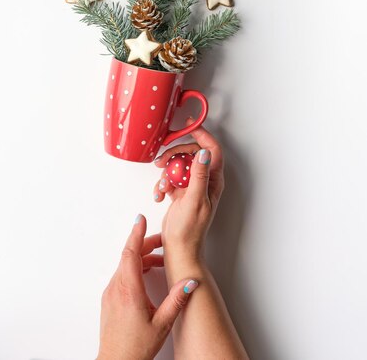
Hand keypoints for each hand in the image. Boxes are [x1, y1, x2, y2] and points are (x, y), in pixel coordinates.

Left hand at [98, 214, 198, 359]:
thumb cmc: (135, 348)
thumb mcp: (162, 323)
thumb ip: (177, 300)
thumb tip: (191, 282)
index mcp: (129, 290)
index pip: (131, 253)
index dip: (137, 234)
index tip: (141, 219)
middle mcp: (116, 288)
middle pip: (129, 256)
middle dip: (145, 244)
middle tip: (162, 242)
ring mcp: (110, 293)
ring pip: (125, 265)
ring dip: (141, 258)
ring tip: (160, 261)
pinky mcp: (109, 299)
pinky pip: (121, 275)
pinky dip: (134, 269)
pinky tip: (147, 276)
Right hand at [153, 121, 223, 265]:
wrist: (179, 248)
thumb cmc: (191, 230)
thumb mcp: (195, 200)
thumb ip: (199, 175)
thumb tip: (204, 153)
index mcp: (214, 180)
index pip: (212, 150)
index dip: (202, 135)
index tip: (189, 125)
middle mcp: (204, 180)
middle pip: (191, 153)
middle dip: (175, 154)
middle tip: (163, 161)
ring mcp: (191, 184)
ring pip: (178, 163)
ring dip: (167, 171)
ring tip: (162, 185)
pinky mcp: (180, 190)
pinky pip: (170, 177)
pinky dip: (162, 184)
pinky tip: (160, 195)